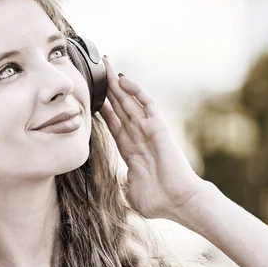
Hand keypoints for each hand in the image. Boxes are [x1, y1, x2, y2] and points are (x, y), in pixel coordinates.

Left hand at [99, 57, 205, 220]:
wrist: (177, 201)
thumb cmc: (157, 201)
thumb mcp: (130, 191)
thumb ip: (121, 182)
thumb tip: (118, 181)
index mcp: (130, 150)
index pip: (112, 124)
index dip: (102, 109)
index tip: (90, 97)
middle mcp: (138, 136)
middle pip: (119, 107)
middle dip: (108, 89)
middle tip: (95, 70)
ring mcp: (148, 130)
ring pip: (129, 101)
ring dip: (117, 84)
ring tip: (105, 65)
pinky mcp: (159, 127)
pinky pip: (146, 104)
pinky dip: (136, 90)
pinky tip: (123, 79)